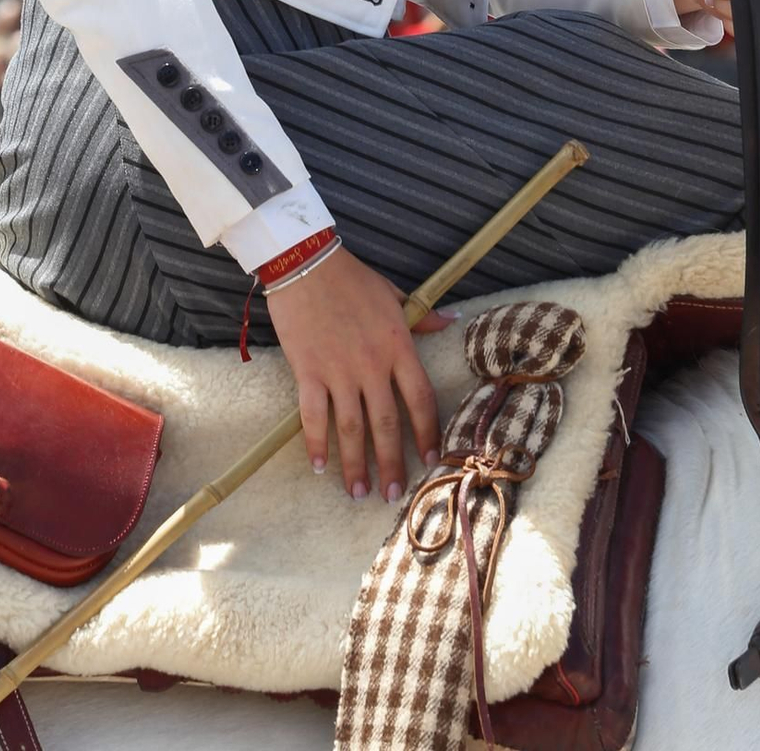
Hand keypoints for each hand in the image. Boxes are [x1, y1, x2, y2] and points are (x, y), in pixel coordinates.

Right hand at [264, 245, 446, 502]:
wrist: (306, 263)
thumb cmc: (351, 277)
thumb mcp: (394, 295)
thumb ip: (422, 317)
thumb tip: (453, 322)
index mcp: (398, 346)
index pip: (420, 398)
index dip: (427, 431)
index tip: (431, 458)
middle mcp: (372, 365)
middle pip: (386, 424)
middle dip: (391, 463)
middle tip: (392, 495)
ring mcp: (339, 371)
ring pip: (351, 428)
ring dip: (355, 464)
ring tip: (359, 492)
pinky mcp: (308, 371)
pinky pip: (313, 416)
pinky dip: (316, 443)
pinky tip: (320, 467)